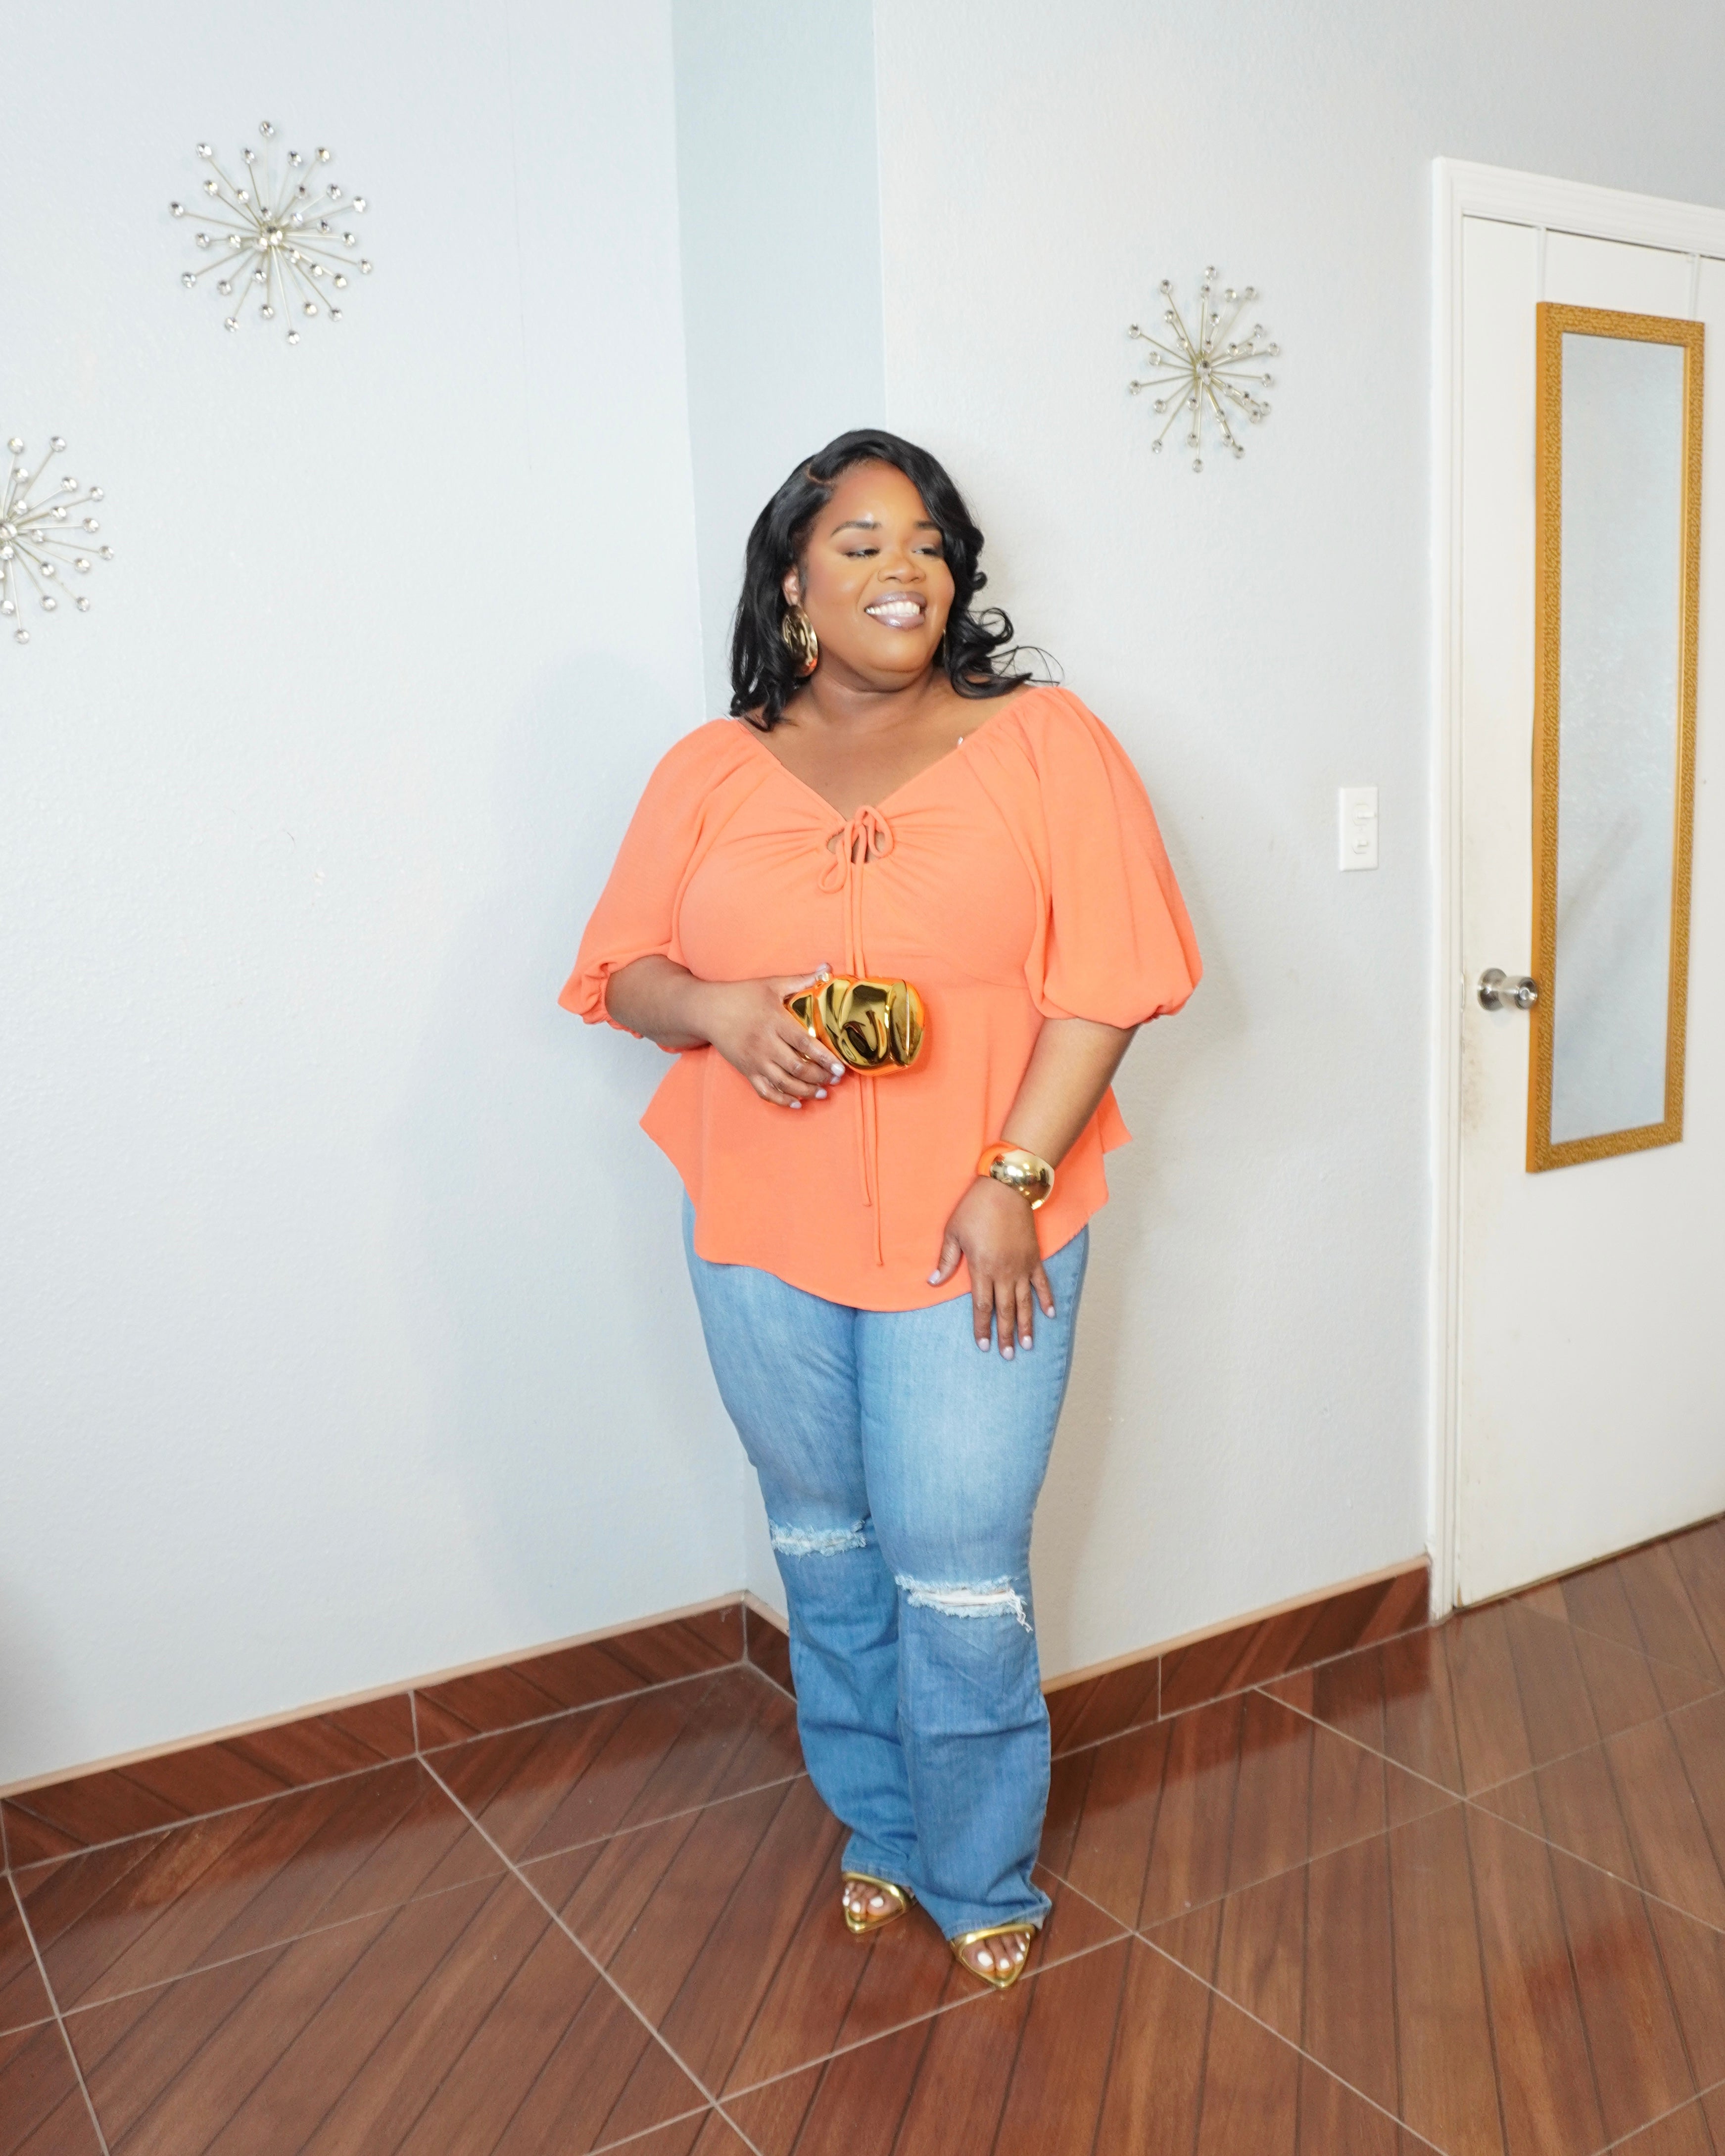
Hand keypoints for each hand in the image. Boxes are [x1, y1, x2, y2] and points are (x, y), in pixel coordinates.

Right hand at [696, 972, 845, 1109]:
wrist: (708, 1010)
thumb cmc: (742, 995)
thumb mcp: (771, 984)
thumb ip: (801, 980)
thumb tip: (827, 969)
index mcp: (775, 1022)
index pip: (805, 1044)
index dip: (825, 1058)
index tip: (841, 1068)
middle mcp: (765, 1045)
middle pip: (797, 1068)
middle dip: (820, 1077)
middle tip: (835, 1080)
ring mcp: (755, 1061)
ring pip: (784, 1083)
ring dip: (806, 1091)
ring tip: (822, 1093)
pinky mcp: (745, 1071)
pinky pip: (765, 1091)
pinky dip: (782, 1100)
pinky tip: (796, 1102)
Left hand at [929, 1175, 1054, 1357]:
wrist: (1006, 1188)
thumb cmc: (975, 1208)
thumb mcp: (953, 1232)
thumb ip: (946, 1260)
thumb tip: (933, 1282)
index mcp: (982, 1268)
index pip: (982, 1306)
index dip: (982, 1327)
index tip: (983, 1345)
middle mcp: (1004, 1272)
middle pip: (1005, 1311)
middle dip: (1005, 1335)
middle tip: (1008, 1355)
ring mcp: (1022, 1266)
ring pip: (1025, 1302)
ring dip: (1027, 1325)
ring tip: (1029, 1345)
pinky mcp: (1034, 1257)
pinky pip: (1042, 1283)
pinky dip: (1046, 1299)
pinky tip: (1050, 1314)